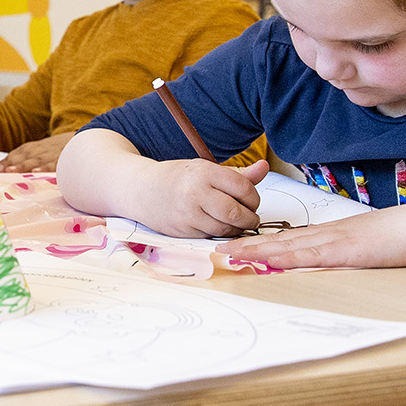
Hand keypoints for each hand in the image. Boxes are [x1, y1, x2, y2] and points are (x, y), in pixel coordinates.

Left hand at [0, 132, 73, 172]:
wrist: (81, 140)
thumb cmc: (54, 152)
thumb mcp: (37, 153)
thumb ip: (17, 160)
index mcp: (34, 148)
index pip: (19, 153)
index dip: (8, 161)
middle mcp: (42, 150)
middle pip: (26, 156)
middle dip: (14, 164)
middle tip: (4, 171)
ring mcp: (52, 154)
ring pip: (37, 159)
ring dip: (25, 165)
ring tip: (13, 171)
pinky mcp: (64, 159)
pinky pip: (54, 164)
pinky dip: (45, 167)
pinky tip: (37, 171)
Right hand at [139, 158, 269, 238]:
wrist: (141, 190)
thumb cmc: (177, 178)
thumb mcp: (205, 169)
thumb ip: (236, 174)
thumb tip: (264, 167)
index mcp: (204, 172)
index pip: (243, 188)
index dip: (253, 197)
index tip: (251, 200)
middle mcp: (195, 193)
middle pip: (236, 213)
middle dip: (249, 218)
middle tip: (250, 217)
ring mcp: (188, 214)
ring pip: (225, 230)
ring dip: (236, 229)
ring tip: (234, 222)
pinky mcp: (183, 231)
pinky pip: (211, 237)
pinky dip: (219, 234)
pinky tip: (216, 225)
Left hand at [216, 207, 405, 269]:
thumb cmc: (397, 237)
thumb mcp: (364, 245)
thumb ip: (344, 252)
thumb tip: (329, 262)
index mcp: (329, 234)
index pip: (288, 239)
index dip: (259, 243)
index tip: (236, 246)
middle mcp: (324, 234)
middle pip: (278, 240)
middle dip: (246, 246)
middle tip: (218, 249)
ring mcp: (331, 241)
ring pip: (285, 246)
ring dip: (255, 251)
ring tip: (229, 254)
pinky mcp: (342, 251)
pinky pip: (308, 255)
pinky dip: (284, 258)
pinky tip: (267, 261)